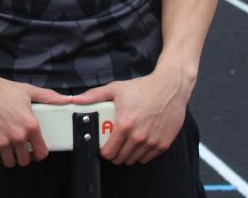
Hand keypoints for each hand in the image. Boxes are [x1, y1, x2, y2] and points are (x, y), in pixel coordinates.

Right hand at [0, 65, 72, 168]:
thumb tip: (67, 99)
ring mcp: (1, 142)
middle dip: (20, 155)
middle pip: (24, 160)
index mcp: (30, 125)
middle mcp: (17, 136)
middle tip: (14, 147)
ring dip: (6, 157)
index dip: (37, 154)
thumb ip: (49, 97)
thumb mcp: (27, 91)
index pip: (41, 153)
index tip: (32, 152)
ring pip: (9, 163)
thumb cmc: (0, 87)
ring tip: (3, 147)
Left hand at [71, 68, 188, 164]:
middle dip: (115, 153)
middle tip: (114, 145)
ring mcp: (152, 142)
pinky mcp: (163, 144)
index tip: (103, 147)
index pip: (109, 152)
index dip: (103, 151)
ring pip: (134, 160)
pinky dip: (142, 154)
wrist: (170, 88)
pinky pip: (148, 158)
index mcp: (124, 125)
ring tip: (125, 144)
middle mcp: (138, 137)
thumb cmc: (143, 88)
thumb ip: (94, 96)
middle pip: (120, 158)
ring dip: (127, 155)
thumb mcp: (115, 89)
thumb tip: (76, 100)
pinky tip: (139, 144)